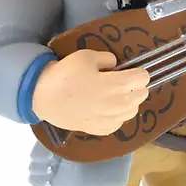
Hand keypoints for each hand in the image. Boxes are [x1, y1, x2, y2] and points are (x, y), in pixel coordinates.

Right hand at [31, 49, 149, 134]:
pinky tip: (110, 109)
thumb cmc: (66, 74)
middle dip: (138, 87)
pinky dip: (120, 116)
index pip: (141, 79)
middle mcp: (116, 104)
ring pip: (132, 111)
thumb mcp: (86, 56)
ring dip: (131, 102)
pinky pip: (119, 123)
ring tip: (121, 94)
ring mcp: (108, 119)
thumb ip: (106, 59)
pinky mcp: (99, 129)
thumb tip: (115, 66)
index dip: (140, 72)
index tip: (134, 70)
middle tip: (128, 81)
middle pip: (140, 96)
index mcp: (116, 84)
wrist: (44, 97)